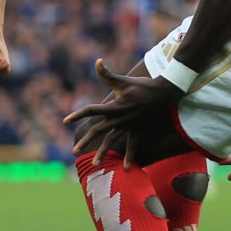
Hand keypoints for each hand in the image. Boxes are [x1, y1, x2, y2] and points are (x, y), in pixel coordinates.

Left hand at [65, 59, 182, 166]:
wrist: (164, 94)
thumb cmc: (143, 86)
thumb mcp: (124, 80)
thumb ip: (108, 74)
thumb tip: (98, 61)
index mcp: (113, 106)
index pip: (91, 110)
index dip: (77, 114)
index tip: (65, 121)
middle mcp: (119, 118)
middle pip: (98, 131)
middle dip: (85, 141)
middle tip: (73, 151)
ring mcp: (129, 126)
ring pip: (112, 141)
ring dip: (103, 153)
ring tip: (94, 165)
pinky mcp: (138, 130)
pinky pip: (133, 146)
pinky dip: (130, 156)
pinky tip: (127, 169)